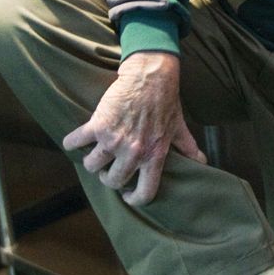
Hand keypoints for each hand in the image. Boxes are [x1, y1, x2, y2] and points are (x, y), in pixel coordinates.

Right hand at [62, 51, 206, 205]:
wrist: (150, 75)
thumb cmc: (165, 100)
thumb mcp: (179, 127)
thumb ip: (188, 147)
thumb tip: (202, 162)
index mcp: (154, 156)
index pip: (145, 192)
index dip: (134, 199)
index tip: (127, 195)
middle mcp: (134, 153)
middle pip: (113, 181)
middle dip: (108, 177)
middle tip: (109, 168)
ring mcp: (114, 140)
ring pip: (92, 166)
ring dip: (91, 162)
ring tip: (94, 152)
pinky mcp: (98, 125)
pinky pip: (76, 142)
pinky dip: (71, 143)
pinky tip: (74, 141)